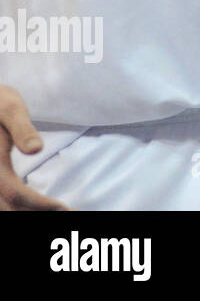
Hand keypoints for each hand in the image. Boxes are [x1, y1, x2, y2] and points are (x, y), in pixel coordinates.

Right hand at [0, 85, 69, 209]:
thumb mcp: (10, 109)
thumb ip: (23, 129)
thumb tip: (36, 150)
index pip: (14, 193)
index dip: (39, 204)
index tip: (64, 208)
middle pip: (8, 207)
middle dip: (37, 214)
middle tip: (69, 214)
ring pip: (3, 206)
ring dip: (28, 212)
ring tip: (58, 212)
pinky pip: (2, 199)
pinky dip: (19, 206)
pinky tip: (40, 207)